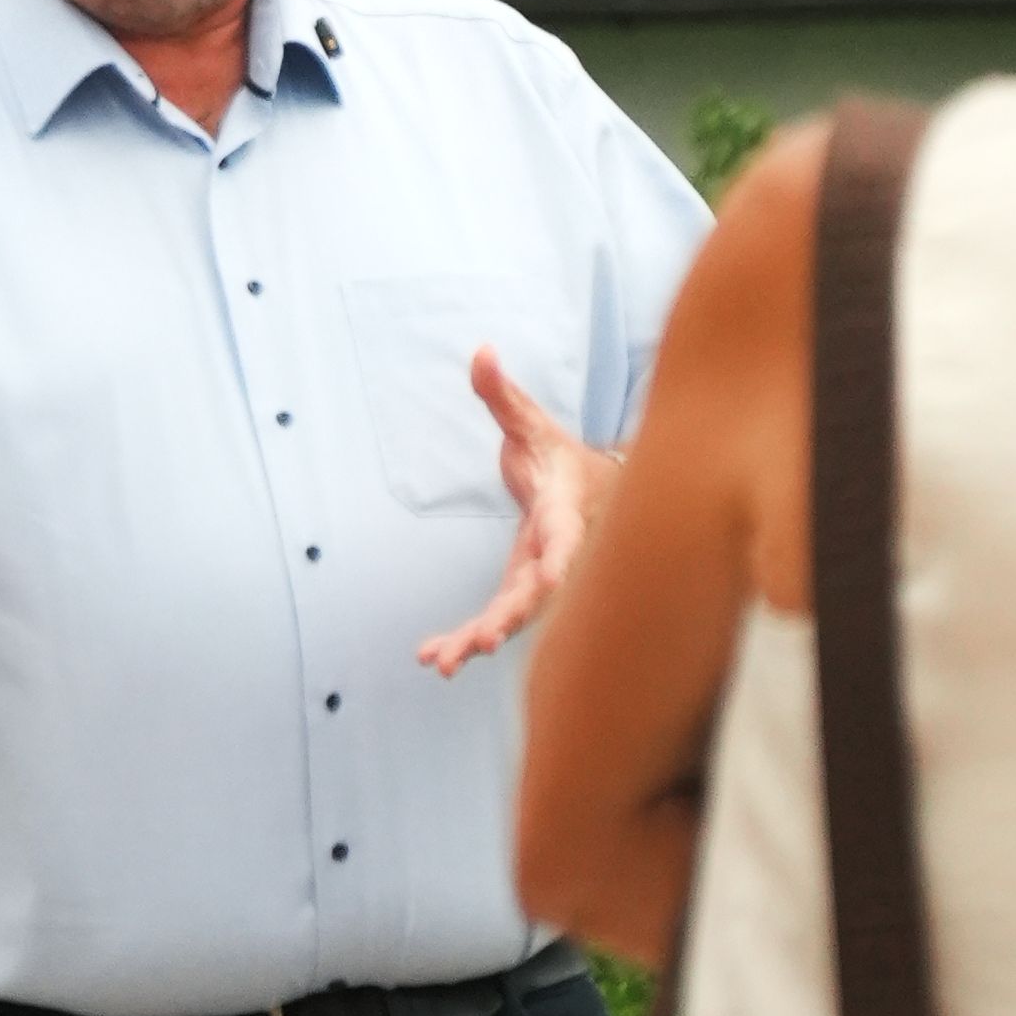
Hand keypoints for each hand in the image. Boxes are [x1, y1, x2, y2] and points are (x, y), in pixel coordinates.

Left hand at [418, 352, 612, 677]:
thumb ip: (502, 395)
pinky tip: (431, 658)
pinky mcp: (517, 591)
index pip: (565, 539)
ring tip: (439, 664)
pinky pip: (493, 620)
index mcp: (563, 514)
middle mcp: (554, 556)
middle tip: (483, 642)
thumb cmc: (557, 457)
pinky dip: (464, 640)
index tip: (552, 582)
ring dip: (477, 640)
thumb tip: (480, 351)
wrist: (584, 492)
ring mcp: (535, 579)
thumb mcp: (529, 424)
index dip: (560, 559)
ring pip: (510, 618)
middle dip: (510, 617)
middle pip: (535, 592)